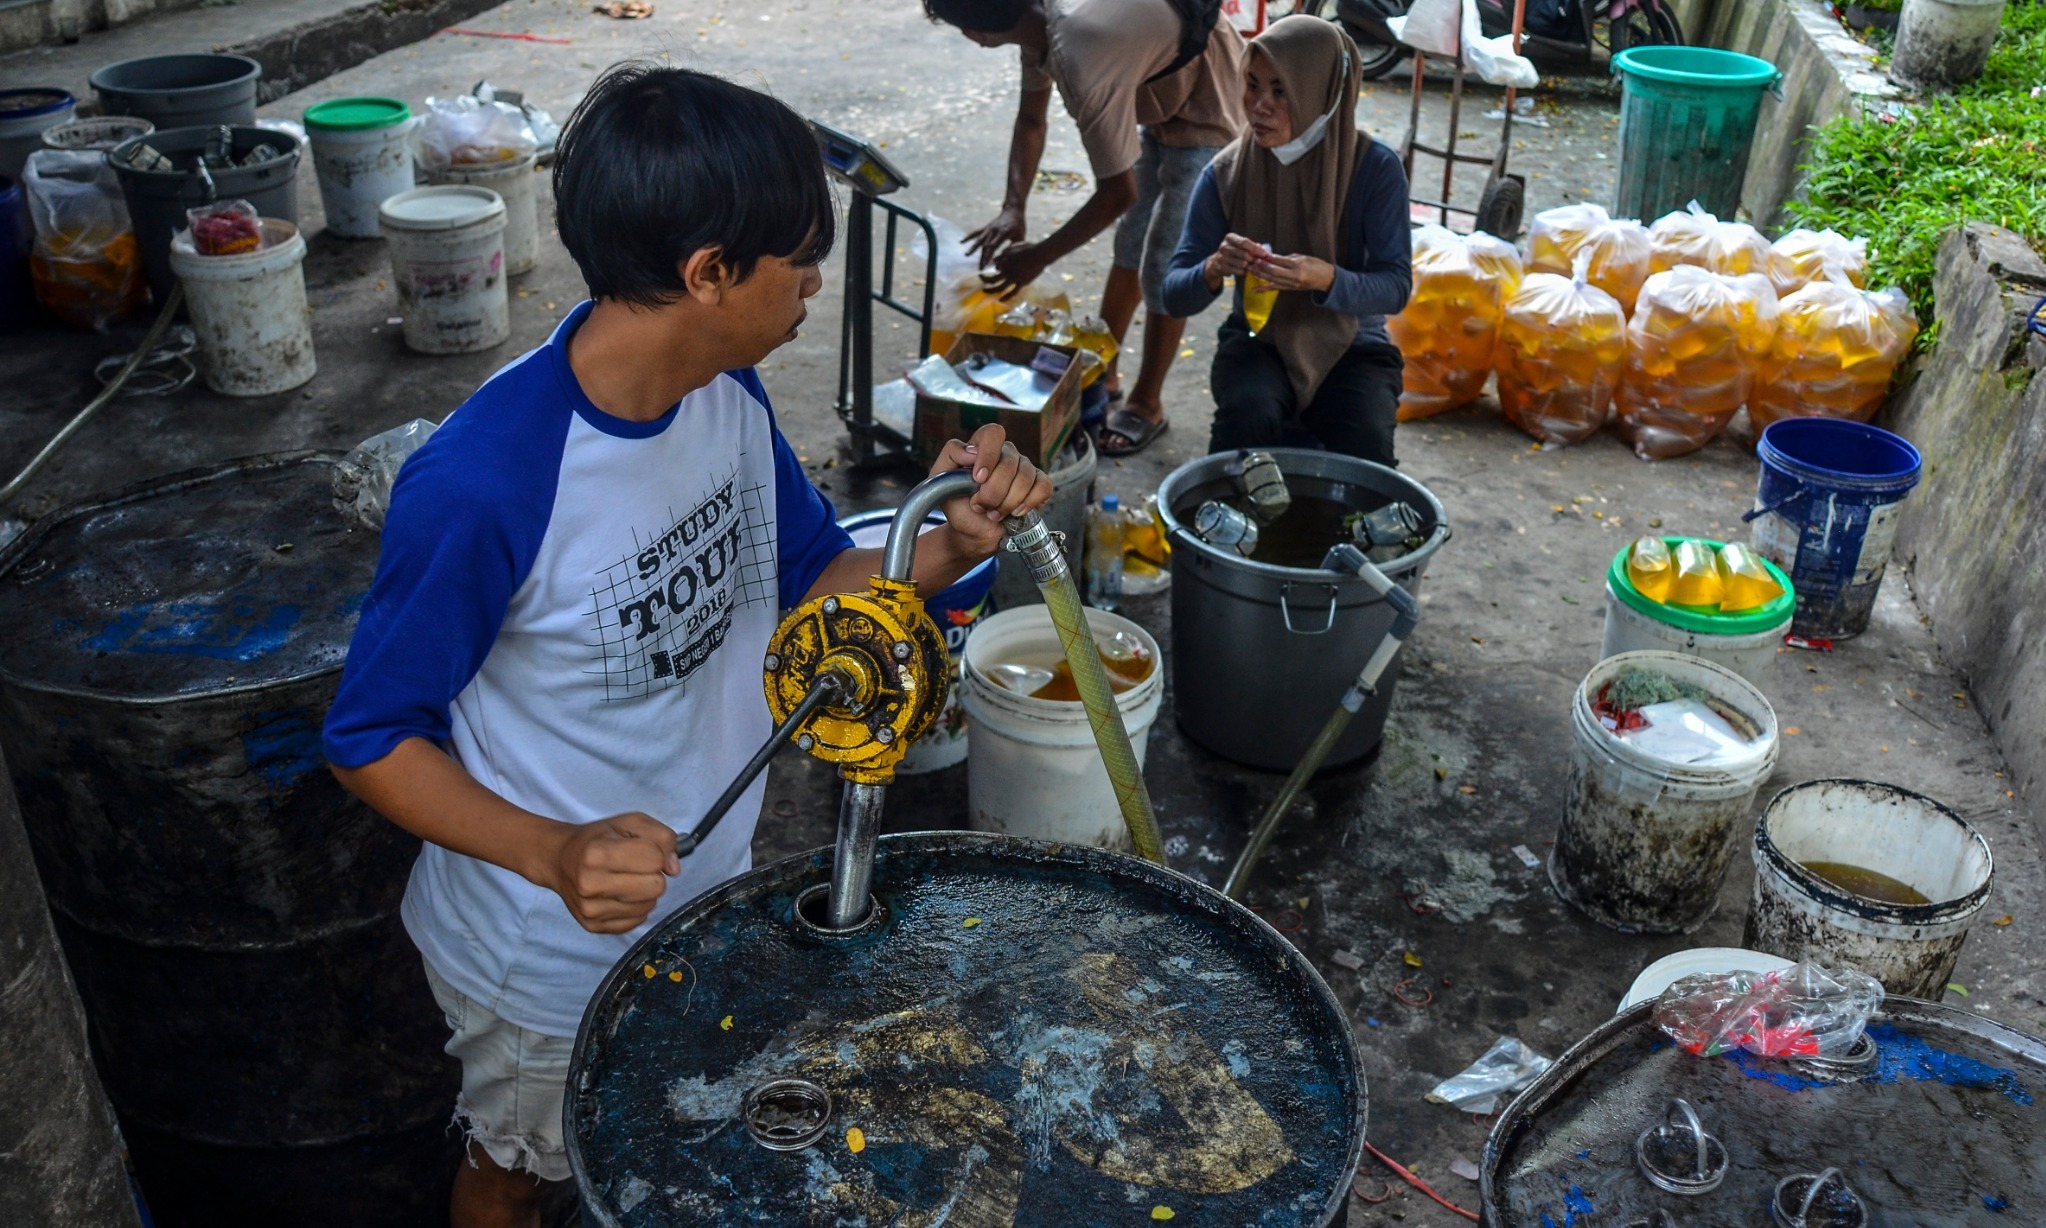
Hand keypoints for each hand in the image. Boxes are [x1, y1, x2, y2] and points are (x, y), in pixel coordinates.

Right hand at [545, 813, 679, 933]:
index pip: (655, 860)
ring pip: (649, 906)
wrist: (560, 860)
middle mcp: (590, 884)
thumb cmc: (598, 838)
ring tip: (625, 879)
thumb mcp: (630, 822)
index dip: (656, 853)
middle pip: (656, 887)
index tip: (641, 850)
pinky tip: (619, 894)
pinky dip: (635, 908)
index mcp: (597, 854)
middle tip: (635, 867)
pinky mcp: (593, 926)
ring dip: (645, 892)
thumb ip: (662, 837)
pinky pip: (637, 921)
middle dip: (653, 874)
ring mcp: (590, 909)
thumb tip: (674, 868)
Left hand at [929, 423, 1053, 556]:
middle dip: (993, 492)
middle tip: (980, 506)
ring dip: (1007, 503)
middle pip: (1008, 462)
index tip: (978, 479)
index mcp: (983, 446)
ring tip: (993, 513)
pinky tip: (1015, 512)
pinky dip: (1028, 503)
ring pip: (1025, 477)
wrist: (971, 532)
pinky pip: (1043, 487)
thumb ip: (950, 455)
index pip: (993, 433)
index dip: (988, 455)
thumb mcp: (940, 479)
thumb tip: (972, 451)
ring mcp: (1025, 468)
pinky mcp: (1039, 485)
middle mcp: (1006, 453)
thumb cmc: (958, 505)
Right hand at [965, 208, 1026, 262]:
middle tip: (980, 268)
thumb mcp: (1021, 236)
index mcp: (1003, 233)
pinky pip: (976, 233)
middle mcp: (994, 230)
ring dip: (973, 248)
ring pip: (979, 239)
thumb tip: (1008, 258)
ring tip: (966, 255)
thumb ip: (1015, 246)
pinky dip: (968, 237)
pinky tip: (961, 242)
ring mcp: (989, 228)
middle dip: (982, 257)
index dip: (989, 255)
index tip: (986, 264)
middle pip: (985, 245)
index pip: (994, 245)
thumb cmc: (1019, 225)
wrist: (1013, 210)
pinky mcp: (986, 228)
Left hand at [980, 240, 1055, 299]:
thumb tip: (994, 260)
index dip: (995, 266)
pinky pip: (1012, 292)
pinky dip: (1006, 297)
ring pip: (999, 287)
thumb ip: (1003, 253)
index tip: (997, 268)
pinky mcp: (1021, 283)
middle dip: (984, 279)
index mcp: (1004, 261)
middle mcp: (1006, 271)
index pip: (996, 266)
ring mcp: (1014, 278)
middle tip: (981, 280)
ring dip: (991, 290)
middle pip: (992, 278)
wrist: (1039, 254)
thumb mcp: (1014, 247)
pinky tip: (1000, 300)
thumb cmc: (1028, 248)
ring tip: (984, 291)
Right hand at [1204, 233, 1259, 288]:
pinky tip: (1243, 270)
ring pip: (1242, 264)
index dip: (1256, 249)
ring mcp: (1221, 257)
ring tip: (1250, 266)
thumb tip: (1265, 251)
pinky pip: (1238, 271)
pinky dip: (1243, 272)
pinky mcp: (1221, 268)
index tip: (1264, 254)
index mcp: (1230, 237)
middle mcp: (1224, 246)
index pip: (1244, 242)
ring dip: (1249, 266)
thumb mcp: (1241, 246)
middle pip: (1244, 254)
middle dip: (1253, 259)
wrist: (1216, 262)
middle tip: (1258, 262)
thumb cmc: (1233, 252)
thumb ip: (1253, 247)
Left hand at [1250, 250, 1336, 293]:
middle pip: (1273, 271)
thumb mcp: (1302, 257)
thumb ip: (1286, 258)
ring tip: (1250, 270)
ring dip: (1260, 275)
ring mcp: (1292, 284)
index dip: (1267, 258)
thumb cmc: (1315, 265)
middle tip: (1251, 262)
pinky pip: (1275, 289)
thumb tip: (1271, 257)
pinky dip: (1264, 289)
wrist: (1326, 279)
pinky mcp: (1290, 289)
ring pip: (1272, 280)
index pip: (1279, 260)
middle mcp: (1294, 276)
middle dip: (1261, 267)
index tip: (1258, 254)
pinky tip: (1254, 289)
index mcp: (1298, 265)